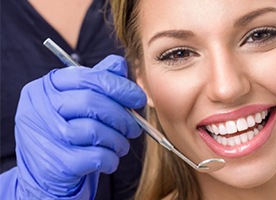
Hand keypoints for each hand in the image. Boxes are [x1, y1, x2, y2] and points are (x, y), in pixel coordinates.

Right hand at [14, 55, 145, 198]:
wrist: (45, 176)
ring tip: (121, 145)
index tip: (138, 99)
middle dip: (122, 116)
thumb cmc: (66, 134)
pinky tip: (110, 159)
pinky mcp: (56, 164)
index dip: (119, 86)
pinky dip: (111, 158)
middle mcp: (39, 108)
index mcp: (45, 87)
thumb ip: (96, 81)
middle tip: (134, 128)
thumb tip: (120, 64)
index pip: (87, 77)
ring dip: (118, 140)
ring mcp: (45, 136)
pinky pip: (96, 156)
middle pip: (91, 102)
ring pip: (95, 130)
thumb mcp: (76, 104)